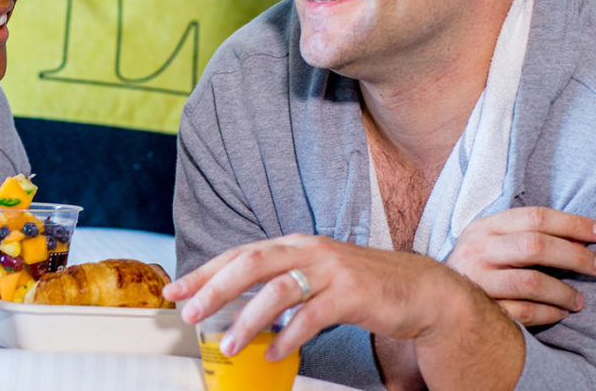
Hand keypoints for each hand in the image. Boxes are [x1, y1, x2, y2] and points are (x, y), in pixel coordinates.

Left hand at [165, 234, 523, 390]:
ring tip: (230, 345)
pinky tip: (275, 352)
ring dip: (248, 319)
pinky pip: (312, 316)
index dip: (205, 271)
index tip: (175, 290)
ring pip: (278, 290)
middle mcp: (308, 249)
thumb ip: (279, 283)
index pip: (239, 254)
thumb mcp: (314, 275)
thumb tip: (235, 304)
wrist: (420, 289)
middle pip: (251, 263)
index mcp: (293, 244)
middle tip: (190, 313)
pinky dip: (289, 336)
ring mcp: (331, 269)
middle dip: (215, 288)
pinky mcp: (352, 293)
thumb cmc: (361, 285)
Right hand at [447, 206, 595, 325]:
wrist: (429, 295)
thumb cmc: (474, 266)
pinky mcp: (480, 308)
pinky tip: (559, 313)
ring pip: (531, 282)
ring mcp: (477, 280)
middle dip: (575, 256)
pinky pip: (523, 312)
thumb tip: (579, 237)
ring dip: (564, 292)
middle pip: (535, 246)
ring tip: (579, 301)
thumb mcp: (488, 239)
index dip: (573, 224)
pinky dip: (548, 314)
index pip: (535, 217)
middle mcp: (478, 249)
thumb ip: (521, 233)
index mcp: (484, 226)